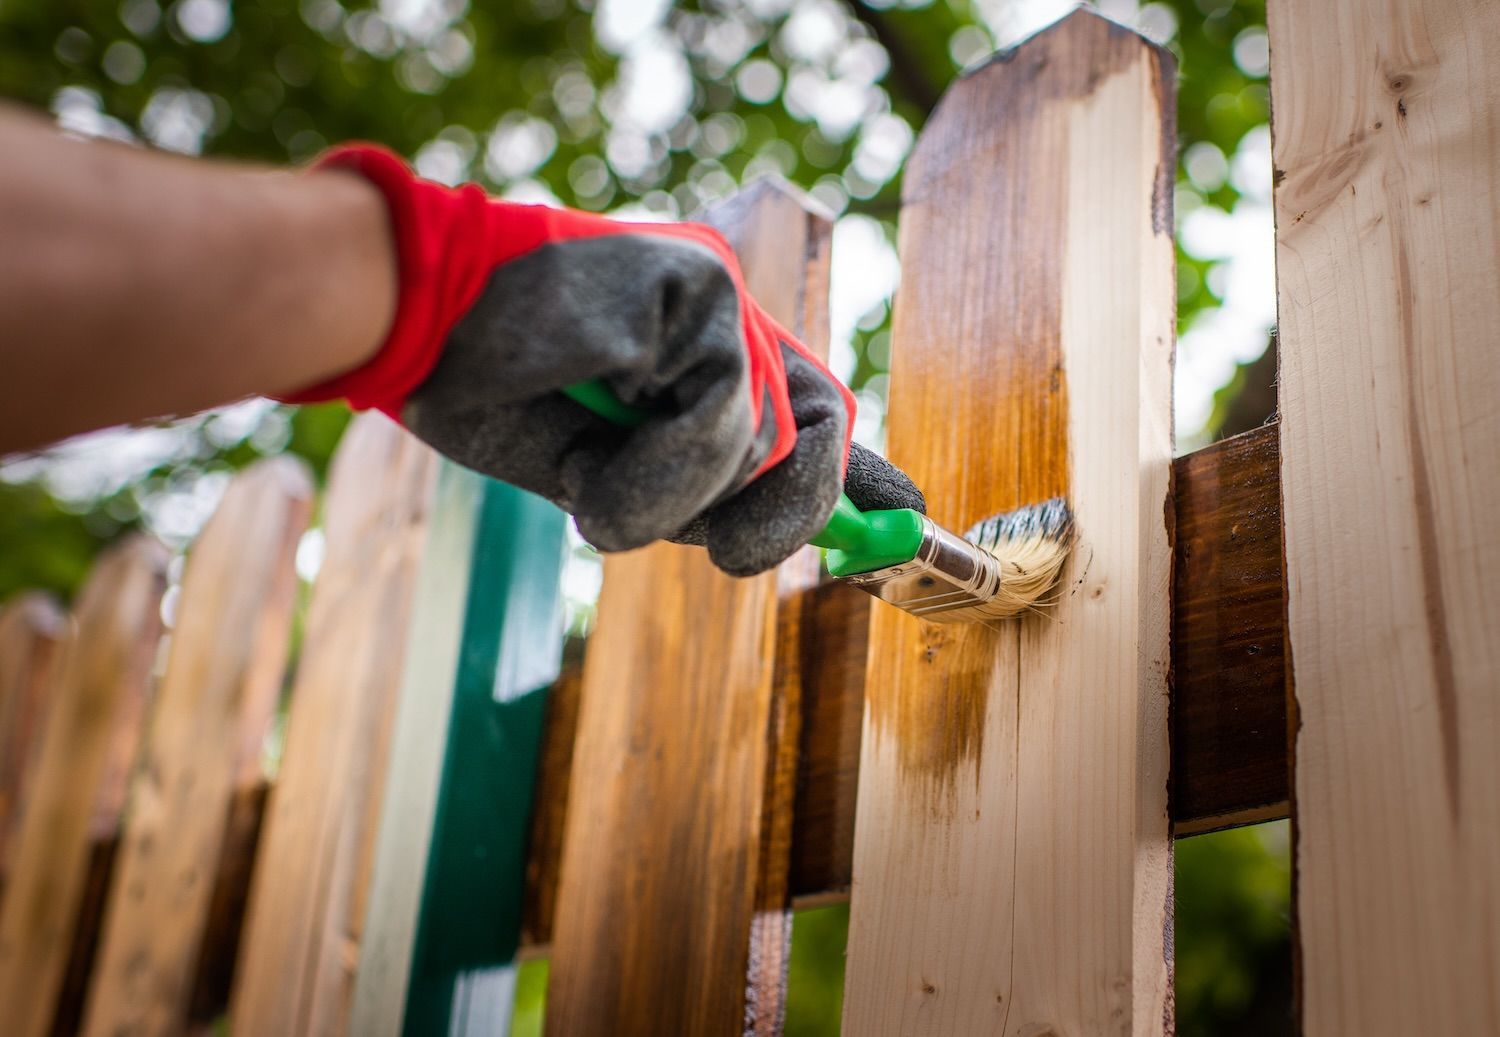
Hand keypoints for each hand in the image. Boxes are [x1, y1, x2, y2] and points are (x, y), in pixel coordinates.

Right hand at [283, 144, 920, 574]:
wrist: (415, 319)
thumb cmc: (496, 392)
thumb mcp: (608, 470)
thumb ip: (698, 491)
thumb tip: (791, 536)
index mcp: (705, 361)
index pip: (810, 416)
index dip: (857, 476)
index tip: (903, 519)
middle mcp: (730, 323)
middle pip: (821, 436)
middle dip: (777, 516)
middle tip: (726, 550)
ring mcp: (723, 298)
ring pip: (772, 438)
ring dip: (682, 490)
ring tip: (601, 462)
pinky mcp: (704, 283)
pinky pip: (729, 411)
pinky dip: (665, 457)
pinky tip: (603, 411)